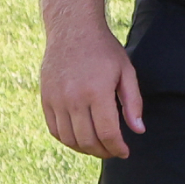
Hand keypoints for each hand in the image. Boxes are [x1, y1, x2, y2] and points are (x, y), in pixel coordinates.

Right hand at [41, 26, 144, 158]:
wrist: (73, 31)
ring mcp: (56, 100)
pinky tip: (81, 139)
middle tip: (113, 152)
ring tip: (99, 148)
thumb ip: (133, 103)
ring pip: (69, 139)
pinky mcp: (45, 99)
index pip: (107, 133)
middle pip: (87, 140)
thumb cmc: (104, 51)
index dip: (117, 148)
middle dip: (103, 152)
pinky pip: (54, 130)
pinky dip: (68, 140)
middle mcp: (74, 99)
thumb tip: (138, 130)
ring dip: (85, 149)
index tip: (125, 152)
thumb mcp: (126, 72)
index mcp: (97, 92)